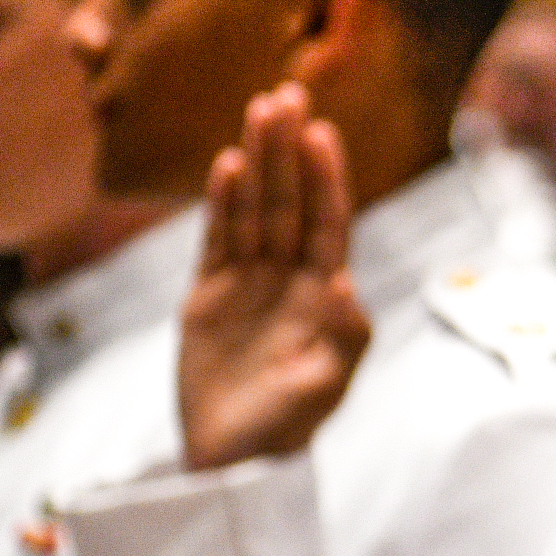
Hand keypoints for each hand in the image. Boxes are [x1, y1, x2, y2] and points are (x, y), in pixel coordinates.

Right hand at [179, 84, 370, 471]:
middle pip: (290, 203)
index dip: (327, 178)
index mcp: (322, 297)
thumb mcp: (322, 389)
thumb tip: (347, 283)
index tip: (323, 131)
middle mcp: (288, 281)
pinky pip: (217, 240)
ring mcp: (248, 285)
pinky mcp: (209, 298)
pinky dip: (221, 204)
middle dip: (288, 151)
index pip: (328, 224)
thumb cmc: (284, 431)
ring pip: (254, 211)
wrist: (230, 461)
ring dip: (257, 162)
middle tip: (286, 93)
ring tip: (258, 110)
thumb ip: (342, 339)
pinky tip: (225, 166)